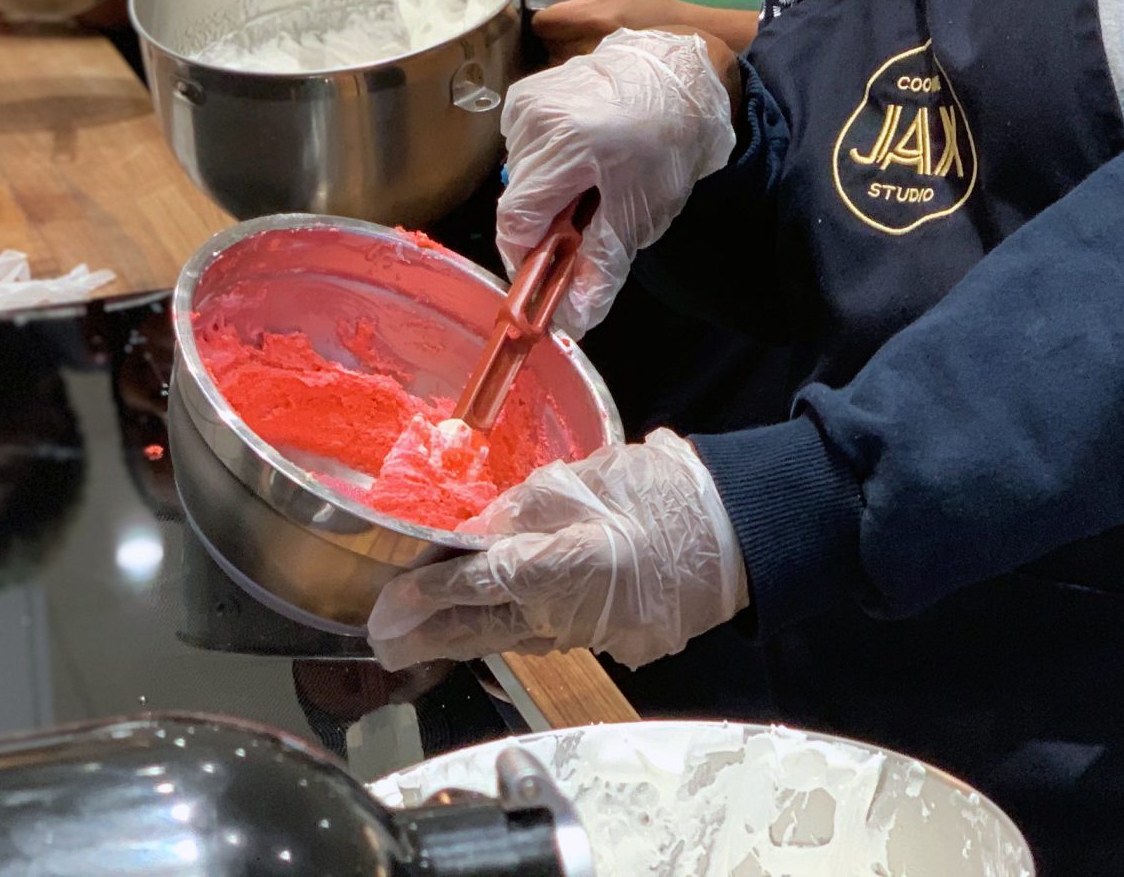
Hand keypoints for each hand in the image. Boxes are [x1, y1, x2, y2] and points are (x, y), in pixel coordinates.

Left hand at [366, 432, 745, 671]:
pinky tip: (495, 626)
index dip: (428, 592)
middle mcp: (565, 616)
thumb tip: (481, 529)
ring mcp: (590, 636)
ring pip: (515, 637)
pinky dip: (517, 631)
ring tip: (423, 641)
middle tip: (387, 644)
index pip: (474, 584)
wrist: (736, 532)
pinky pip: (553, 635)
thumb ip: (526, 507)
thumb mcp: (585, 478)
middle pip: (483, 628)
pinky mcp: (614, 642)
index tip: (391, 601)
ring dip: (468, 638)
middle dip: (430, 636)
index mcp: (554, 569)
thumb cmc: (662, 494)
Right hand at [495, 28, 734, 336]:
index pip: (514, 223)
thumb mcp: (641, 214)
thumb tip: (571, 322)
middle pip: (516, 201)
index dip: (529, 259)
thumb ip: (600, 268)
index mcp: (563, 144)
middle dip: (546, 226)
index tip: (555, 272)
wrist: (680, 76)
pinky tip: (580, 156)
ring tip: (592, 183)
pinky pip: (522, 150)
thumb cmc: (668, 144)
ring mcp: (526, 100)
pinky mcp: (526, 92)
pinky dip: (545, 166)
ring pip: (517, 177)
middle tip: (589, 222)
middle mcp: (534, 117)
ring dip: (546, 195)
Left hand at [527, 0, 689, 60]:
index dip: (541, 11)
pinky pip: (565, 65)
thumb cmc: (639, 2)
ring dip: (559, 40)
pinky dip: (569, 55)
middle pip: (544, 39)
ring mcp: (591, 64)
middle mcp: (589, 45)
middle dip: (551, 25)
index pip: (542, 21)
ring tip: (583, 31)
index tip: (552, 4)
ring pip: (553, 53)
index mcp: (591, 16)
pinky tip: (587, 46)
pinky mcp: (593, 75)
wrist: (673, 35)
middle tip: (572, 16)